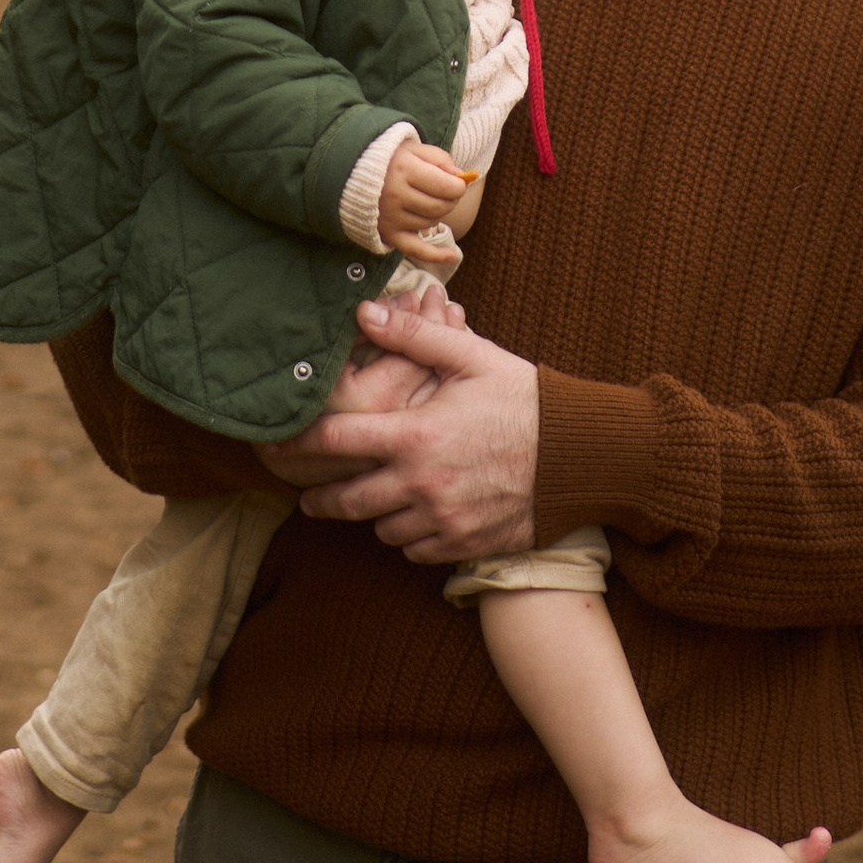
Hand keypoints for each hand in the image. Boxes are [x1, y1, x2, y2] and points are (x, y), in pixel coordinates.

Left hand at [256, 289, 539, 564]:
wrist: (583, 455)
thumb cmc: (525, 400)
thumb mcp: (471, 357)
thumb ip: (414, 336)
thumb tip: (361, 313)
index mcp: (415, 436)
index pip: (336, 443)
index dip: (299, 444)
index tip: (278, 446)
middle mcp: (421, 485)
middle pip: (346, 501)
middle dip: (321, 498)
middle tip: (308, 496)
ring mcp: (442, 520)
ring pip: (381, 528)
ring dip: (372, 514)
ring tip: (374, 497)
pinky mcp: (463, 544)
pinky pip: (414, 549)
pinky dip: (407, 535)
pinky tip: (415, 514)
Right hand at [375, 136, 466, 248]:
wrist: (351, 171)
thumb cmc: (389, 157)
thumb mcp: (414, 148)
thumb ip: (440, 159)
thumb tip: (462, 178)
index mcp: (404, 170)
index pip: (447, 187)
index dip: (459, 185)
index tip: (457, 181)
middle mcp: (396, 195)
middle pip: (440, 207)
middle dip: (451, 199)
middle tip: (446, 190)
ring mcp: (390, 217)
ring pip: (431, 223)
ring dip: (437, 213)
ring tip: (428, 199)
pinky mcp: (387, 232)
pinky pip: (414, 249)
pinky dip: (434, 255)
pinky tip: (451, 256)